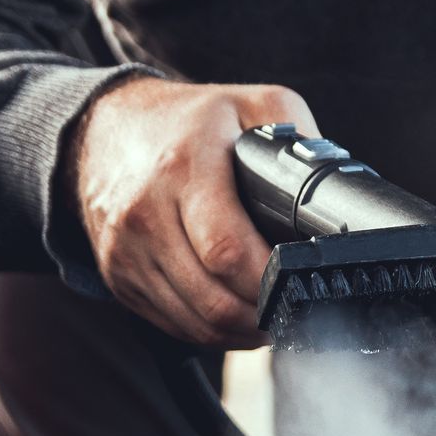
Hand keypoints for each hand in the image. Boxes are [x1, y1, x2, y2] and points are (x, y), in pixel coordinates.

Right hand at [74, 77, 316, 347]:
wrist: (101, 129)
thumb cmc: (187, 120)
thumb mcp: (252, 104)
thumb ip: (300, 139)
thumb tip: (334, 189)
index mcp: (184, 170)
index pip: (227, 251)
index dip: (270, 281)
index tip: (301, 283)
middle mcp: (145, 215)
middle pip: (213, 299)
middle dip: (263, 314)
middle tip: (294, 308)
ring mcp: (126, 252)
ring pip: (195, 322)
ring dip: (241, 331)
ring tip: (271, 315)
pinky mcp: (118, 277)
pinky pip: (173, 325)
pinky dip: (211, 332)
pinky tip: (237, 316)